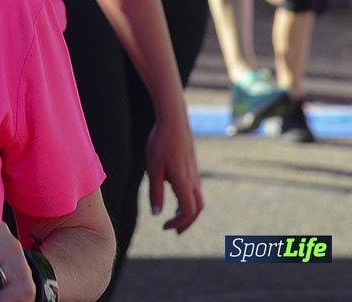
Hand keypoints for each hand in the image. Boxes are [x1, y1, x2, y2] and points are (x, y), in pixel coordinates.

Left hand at [146, 107, 203, 233]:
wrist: (174, 121)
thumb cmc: (160, 143)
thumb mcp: (153, 169)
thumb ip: (155, 193)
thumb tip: (157, 215)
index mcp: (183, 183)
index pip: (188, 212)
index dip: (178, 223)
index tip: (164, 226)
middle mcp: (193, 181)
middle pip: (197, 209)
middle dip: (186, 223)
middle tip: (173, 231)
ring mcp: (195, 174)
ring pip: (198, 200)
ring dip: (187, 213)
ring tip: (174, 218)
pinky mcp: (193, 168)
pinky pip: (195, 190)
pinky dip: (188, 201)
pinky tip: (176, 199)